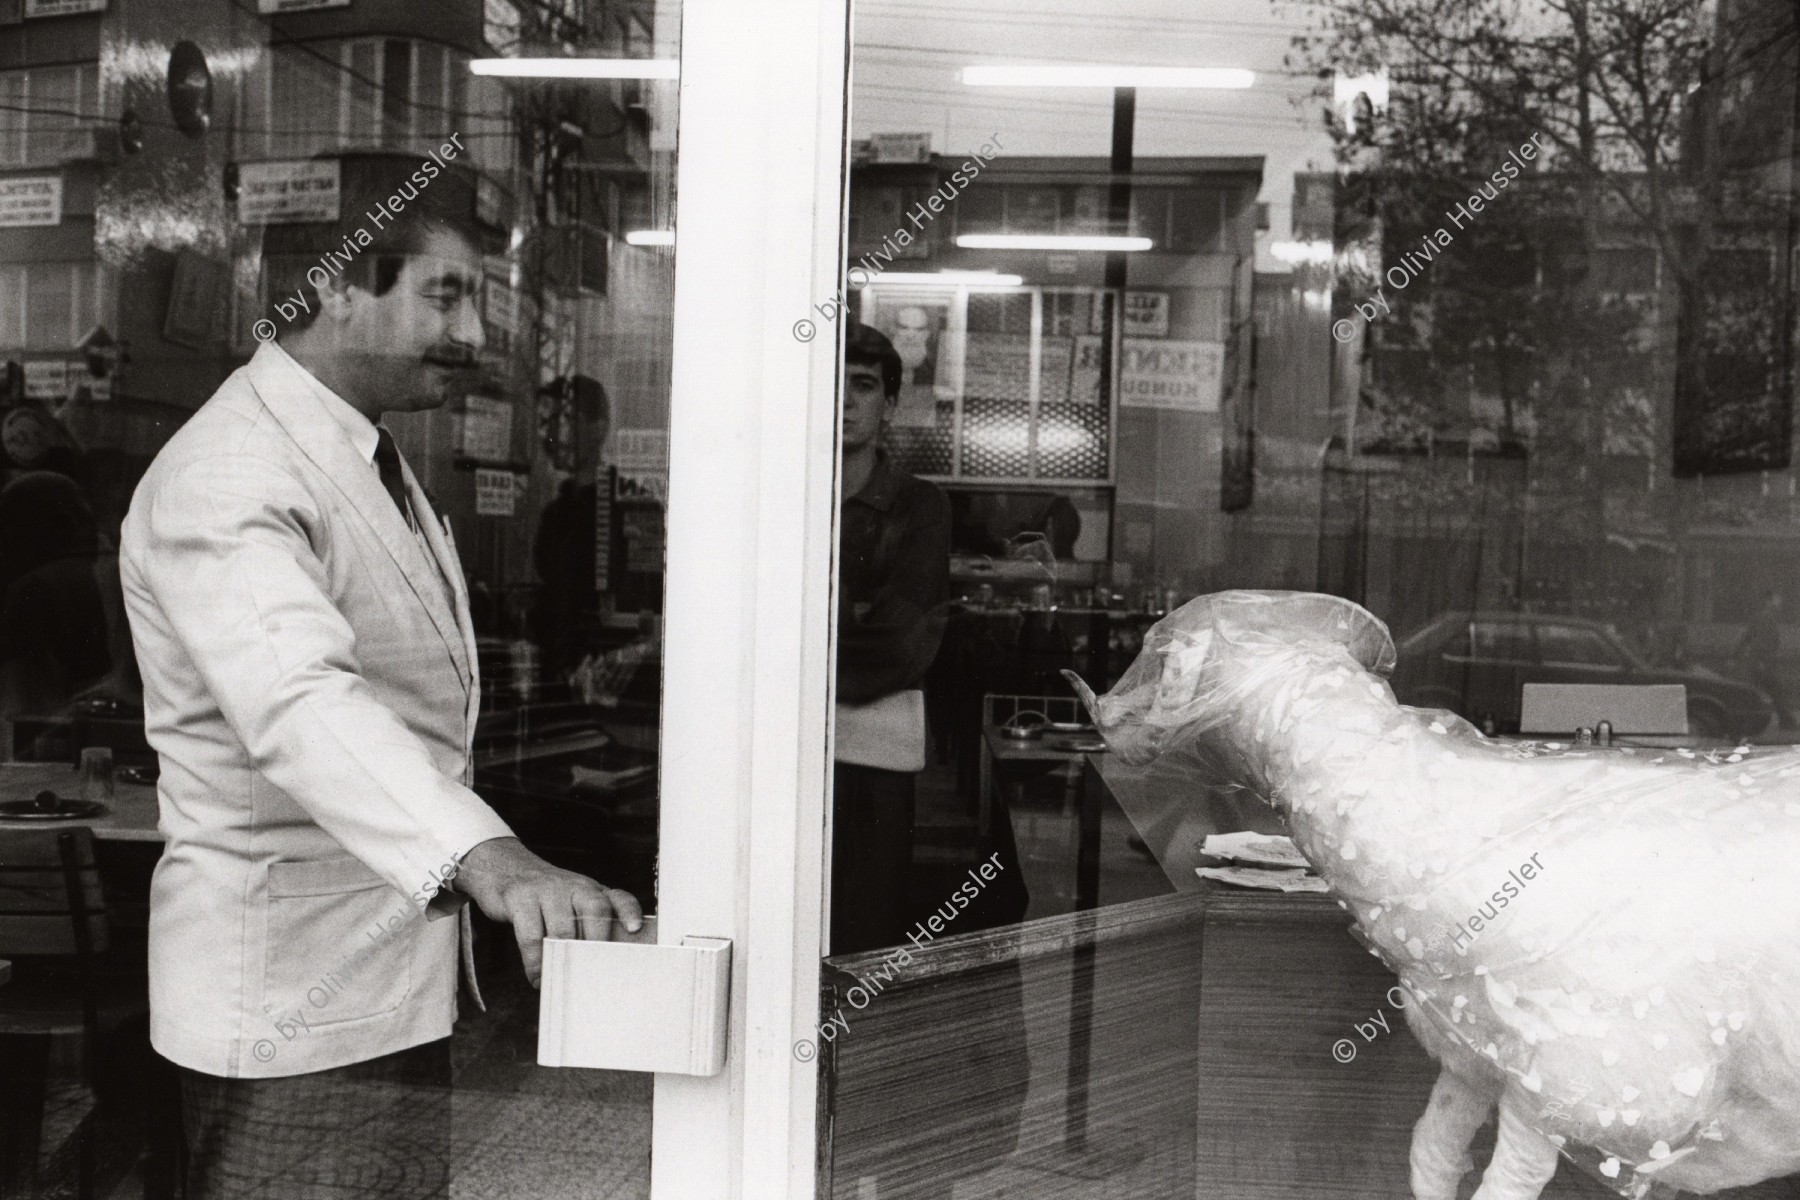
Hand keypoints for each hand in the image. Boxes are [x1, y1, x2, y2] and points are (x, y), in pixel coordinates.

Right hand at [454, 837, 643, 986]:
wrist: (503, 867)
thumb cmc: (545, 895)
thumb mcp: (572, 901)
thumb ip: (588, 924)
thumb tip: (600, 965)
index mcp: (591, 890)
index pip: (618, 898)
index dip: (629, 912)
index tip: (634, 929)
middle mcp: (573, 886)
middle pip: (595, 910)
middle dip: (597, 941)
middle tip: (594, 970)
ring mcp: (546, 889)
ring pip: (563, 928)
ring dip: (563, 960)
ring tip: (561, 980)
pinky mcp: (519, 898)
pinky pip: (531, 935)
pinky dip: (535, 962)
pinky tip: (537, 976)